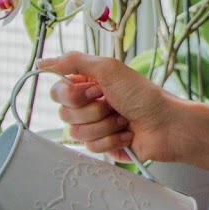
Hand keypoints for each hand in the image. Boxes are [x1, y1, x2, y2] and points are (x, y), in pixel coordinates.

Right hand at [36, 53, 185, 164]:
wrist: (166, 125)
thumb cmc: (143, 95)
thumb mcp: (109, 69)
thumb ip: (74, 61)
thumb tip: (42, 63)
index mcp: (88, 84)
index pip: (57, 91)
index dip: (72, 95)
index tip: (94, 90)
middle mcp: (89, 104)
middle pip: (65, 114)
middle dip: (92, 111)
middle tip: (113, 104)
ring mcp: (96, 126)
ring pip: (76, 133)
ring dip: (104, 125)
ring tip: (123, 119)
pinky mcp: (103, 145)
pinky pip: (91, 147)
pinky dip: (111, 140)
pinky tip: (127, 133)